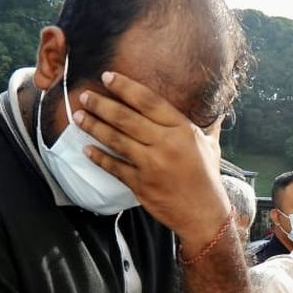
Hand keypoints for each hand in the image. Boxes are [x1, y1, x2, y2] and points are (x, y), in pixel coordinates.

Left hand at [75, 72, 229, 252]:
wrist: (204, 214)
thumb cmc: (207, 178)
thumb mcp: (210, 145)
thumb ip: (207, 124)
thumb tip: (214, 108)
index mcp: (182, 129)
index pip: (149, 101)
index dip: (126, 87)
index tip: (108, 77)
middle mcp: (165, 144)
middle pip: (127, 118)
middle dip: (102, 105)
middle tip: (85, 96)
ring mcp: (151, 164)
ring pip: (116, 140)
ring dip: (94, 127)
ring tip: (78, 117)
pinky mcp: (141, 184)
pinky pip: (115, 167)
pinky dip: (99, 158)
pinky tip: (86, 149)